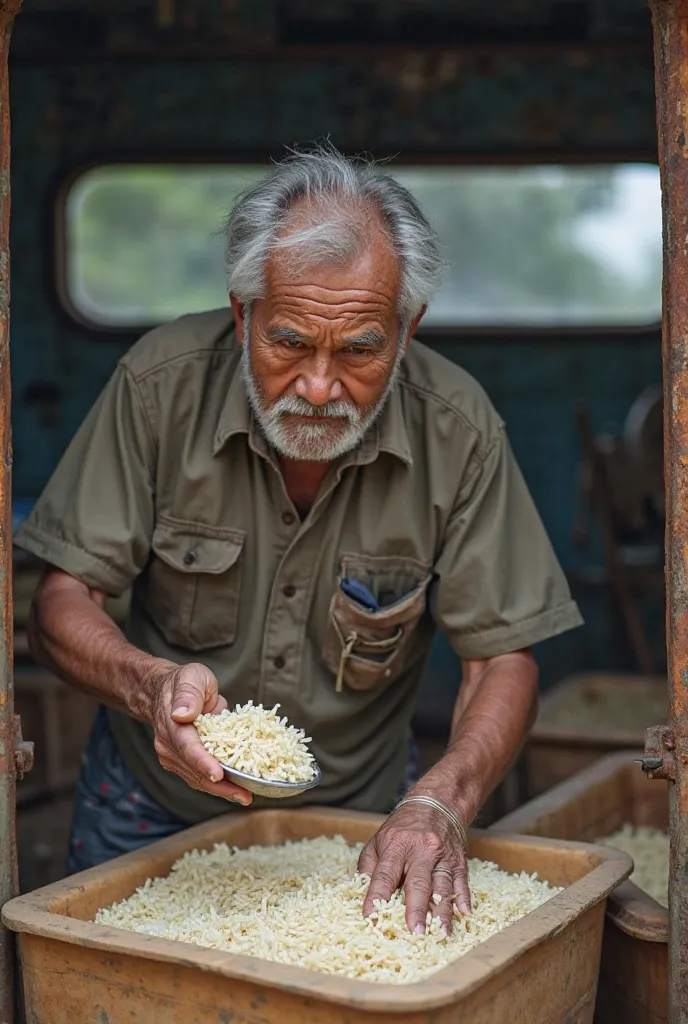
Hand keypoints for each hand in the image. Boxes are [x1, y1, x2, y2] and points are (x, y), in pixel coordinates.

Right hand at [149, 662, 251, 805]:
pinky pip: (200, 777)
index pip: (187, 747)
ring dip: (222, 790)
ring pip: (198, 779)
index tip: (218, 774)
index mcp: (172, 724)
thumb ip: (188, 694)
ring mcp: (173, 756)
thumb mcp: (191, 677)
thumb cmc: (184, 682)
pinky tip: (237, 790)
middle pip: (194, 770)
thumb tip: (183, 714)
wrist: (166, 691)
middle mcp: (169, 745)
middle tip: (244, 795)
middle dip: (220, 785)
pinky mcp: (181, 763)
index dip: (203, 762)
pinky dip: (218, 785)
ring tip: (245, 797)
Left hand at [358, 802, 469, 933]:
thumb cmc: (403, 828)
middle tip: (415, 932)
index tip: (371, 917)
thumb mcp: (378, 839)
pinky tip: (464, 914)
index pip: (385, 873)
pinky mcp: (459, 861)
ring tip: (441, 932)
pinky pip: (462, 881)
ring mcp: (442, 856)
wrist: (436, 804)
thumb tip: (361, 892)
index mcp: (397, 845)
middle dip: (416, 908)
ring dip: (442, 910)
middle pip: (418, 882)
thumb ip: (368, 866)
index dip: (377, 895)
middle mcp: (421, 850)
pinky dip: (463, 897)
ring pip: (443, 885)